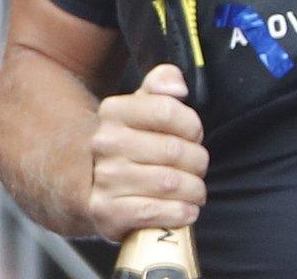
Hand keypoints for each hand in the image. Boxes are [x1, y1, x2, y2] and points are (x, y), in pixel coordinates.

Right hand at [87, 64, 207, 240]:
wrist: (98, 188)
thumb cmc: (136, 144)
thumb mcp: (144, 107)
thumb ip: (163, 83)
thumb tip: (178, 87)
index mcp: (113, 111)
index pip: (168, 110)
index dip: (192, 126)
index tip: (193, 136)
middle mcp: (104, 142)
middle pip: (175, 149)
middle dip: (198, 162)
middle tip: (196, 169)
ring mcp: (104, 178)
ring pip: (171, 183)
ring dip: (194, 190)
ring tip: (194, 191)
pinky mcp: (106, 211)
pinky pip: (157, 212)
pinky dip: (181, 213)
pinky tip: (185, 210)